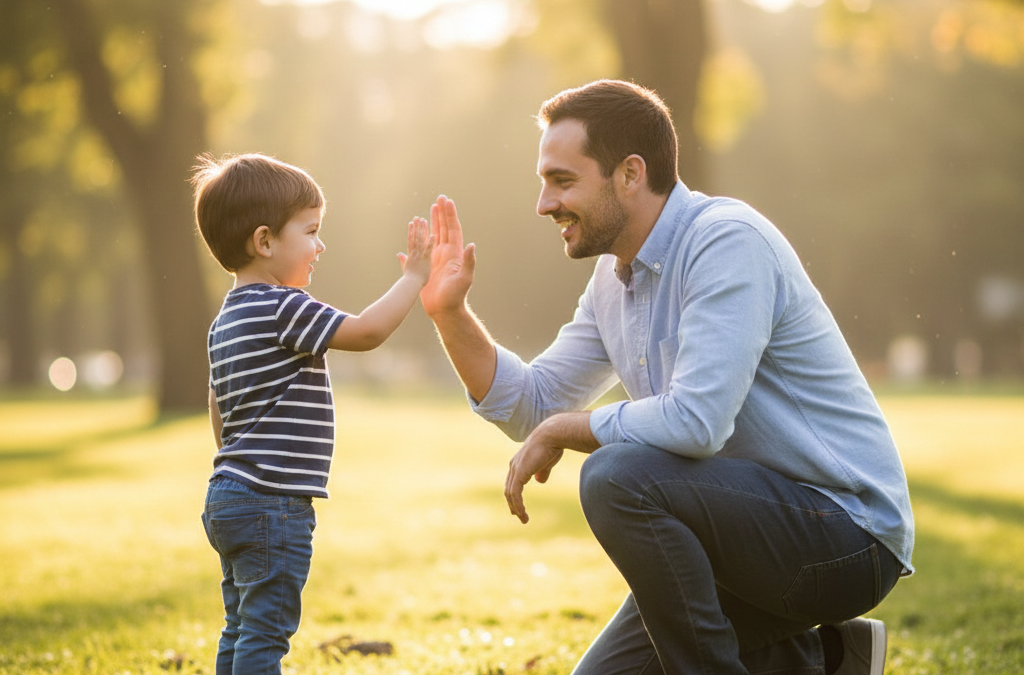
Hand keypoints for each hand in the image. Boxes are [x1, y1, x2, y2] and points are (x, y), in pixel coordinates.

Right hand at [397, 216, 434, 285]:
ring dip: (421, 230)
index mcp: (412, 256)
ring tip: (422, 220)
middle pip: (416, 238)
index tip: (412, 223)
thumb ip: (403, 261)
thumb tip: (399, 254)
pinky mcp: (425, 261)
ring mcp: (419, 257)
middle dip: (417, 227)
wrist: (410, 289)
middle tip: (417, 218)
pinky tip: (433, 234)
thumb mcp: (405, 269)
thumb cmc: (409, 283)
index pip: (412, 241)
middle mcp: (415, 254)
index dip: (413, 232)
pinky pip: (428, 250)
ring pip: (420, 241)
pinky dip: (430, 242)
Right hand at [419, 195, 475, 317]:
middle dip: (443, 213)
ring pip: (435, 235)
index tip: (447, 201)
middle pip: (445, 228)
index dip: (450, 215)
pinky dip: (421, 238)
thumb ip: (469, 262)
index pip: (453, 230)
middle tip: (440, 198)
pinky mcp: (430, 265)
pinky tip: (416, 232)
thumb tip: (471, 245)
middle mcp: (447, 254)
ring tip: (431, 208)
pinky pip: (424, 247)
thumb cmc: (455, 296)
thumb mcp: (464, 279)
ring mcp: (438, 259)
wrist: (445, 310)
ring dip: (434, 221)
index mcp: (455, 254)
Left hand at [504, 412, 598, 523]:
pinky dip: (518, 506)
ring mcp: (516, 469)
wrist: (553, 434)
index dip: (514, 493)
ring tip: (523, 519)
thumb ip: (542, 471)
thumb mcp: (547, 461)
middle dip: (512, 502)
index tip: (517, 505)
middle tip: (516, 514)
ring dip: (516, 508)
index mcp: (520, 461)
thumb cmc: (553, 444)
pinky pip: (515, 494)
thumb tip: (539, 481)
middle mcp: (515, 465)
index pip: (513, 480)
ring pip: (510, 494)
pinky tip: (523, 514)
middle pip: (509, 488)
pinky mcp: (520, 473)